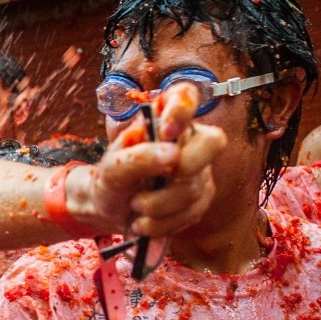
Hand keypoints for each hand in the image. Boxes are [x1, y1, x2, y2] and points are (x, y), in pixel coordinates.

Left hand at [71, 81, 224, 237]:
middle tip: (162, 177)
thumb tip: (172, 155)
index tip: (166, 131)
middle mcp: (188, 141)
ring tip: (135, 206)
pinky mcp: (199, 199)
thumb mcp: (112, 168)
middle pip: (213, 141)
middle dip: (188, 164)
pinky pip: (193, 212)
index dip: (183, 109)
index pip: (186, 96)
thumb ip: (138, 157)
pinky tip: (143, 223)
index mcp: (163, 121)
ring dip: (160, 204)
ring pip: (196, 185)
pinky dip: (164, 222)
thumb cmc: (111, 179)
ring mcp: (199, 171)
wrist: (108, 209)